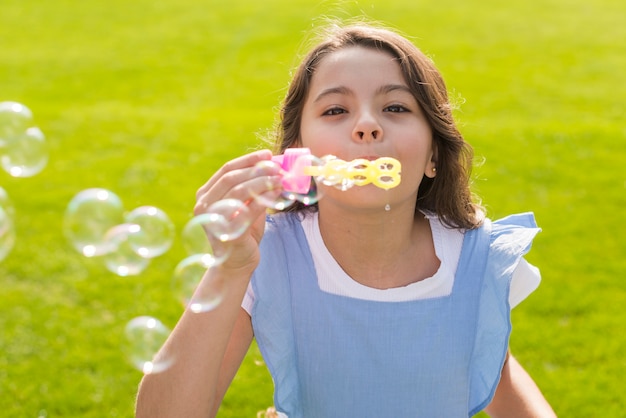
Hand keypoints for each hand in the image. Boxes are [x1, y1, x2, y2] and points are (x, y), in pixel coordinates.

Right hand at [194, 150, 282, 273]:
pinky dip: (264, 199)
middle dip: (257, 169)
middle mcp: (205, 205)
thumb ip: (254, 187)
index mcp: (206, 195)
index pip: (226, 170)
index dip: (248, 160)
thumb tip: (275, 166)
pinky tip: (276, 193)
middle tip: (277, 168)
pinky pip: (247, 210)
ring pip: (238, 191)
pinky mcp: (227, 233)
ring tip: (280, 179)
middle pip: (231, 178)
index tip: (268, 155)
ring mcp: (213, 219)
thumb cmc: (243, 232)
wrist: (236, 263)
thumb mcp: (246, 205)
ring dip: (262, 182)